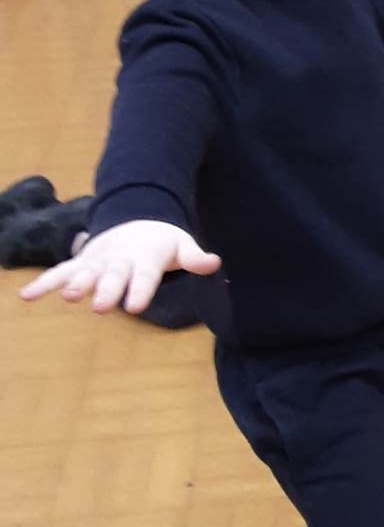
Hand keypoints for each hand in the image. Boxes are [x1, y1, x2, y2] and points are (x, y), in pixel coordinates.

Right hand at [19, 219, 220, 314]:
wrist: (137, 219)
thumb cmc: (162, 242)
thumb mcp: (181, 245)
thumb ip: (194, 257)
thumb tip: (215, 263)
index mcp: (144, 257)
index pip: (144, 276)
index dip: (140, 290)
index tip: (133, 307)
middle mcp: (118, 259)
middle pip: (112, 276)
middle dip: (106, 290)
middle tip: (98, 306)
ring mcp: (97, 260)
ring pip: (83, 272)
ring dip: (74, 284)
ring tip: (67, 297)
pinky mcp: (81, 263)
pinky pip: (59, 272)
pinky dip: (43, 283)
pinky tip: (25, 297)